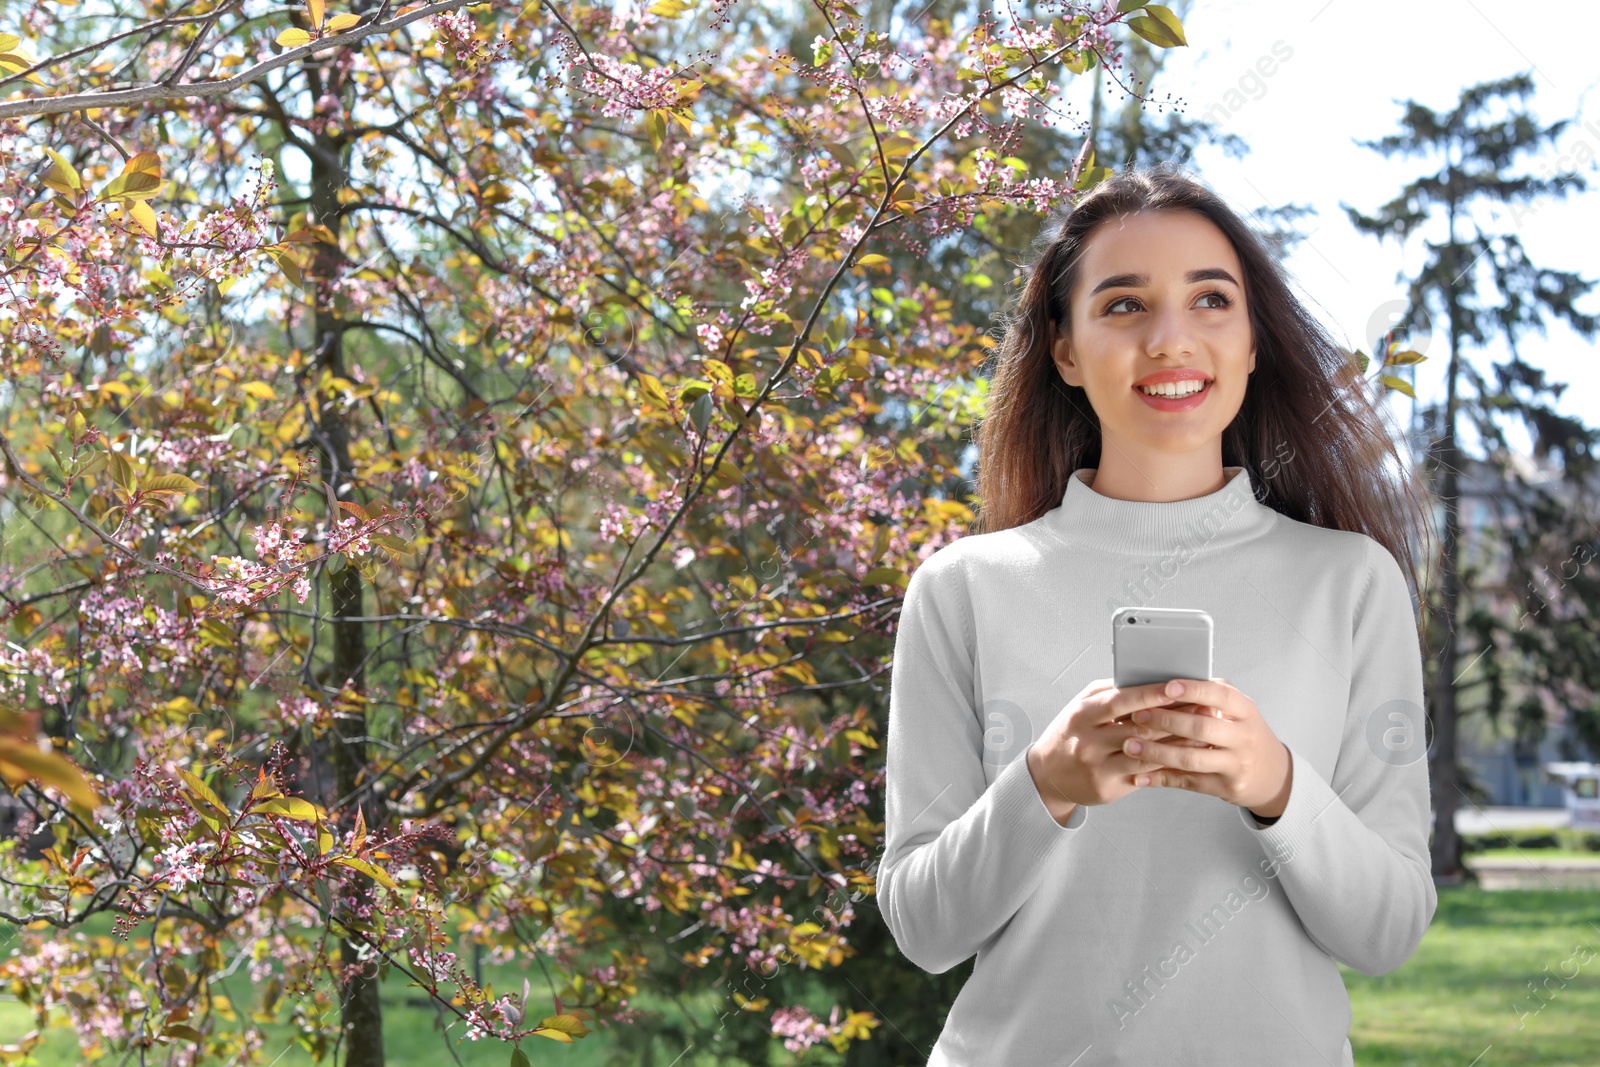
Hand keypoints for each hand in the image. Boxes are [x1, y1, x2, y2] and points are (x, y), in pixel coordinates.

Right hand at [1025, 677, 1207, 821]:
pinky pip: (1145, 776)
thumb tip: (1149, 680)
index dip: (1151, 694)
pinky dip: (1167, 763)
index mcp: (1082, 715)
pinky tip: (1184, 755)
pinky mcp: (1108, 789)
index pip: (1120, 702)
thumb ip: (1111, 694)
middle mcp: (1088, 742)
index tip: (1176, 687)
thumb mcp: (1082, 707)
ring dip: (1178, 743)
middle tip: (1202, 708)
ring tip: (1202, 732)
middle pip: (1139, 729)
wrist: (1047, 774)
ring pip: (1147, 755)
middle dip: (1174, 717)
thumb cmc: (1071, 733)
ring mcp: (1098, 768)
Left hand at [1120, 677, 1292, 816]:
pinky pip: (1188, 782)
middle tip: (1136, 716)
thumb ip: (1211, 695)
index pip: (1220, 695)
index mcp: (1245, 710)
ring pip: (1191, 758)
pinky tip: (1138, 776)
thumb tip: (1167, 680)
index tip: (1167, 687)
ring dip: (1157, 753)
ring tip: (1130, 746)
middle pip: (1201, 728)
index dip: (1193, 690)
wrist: (1273, 774)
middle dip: (1165, 721)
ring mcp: (1236, 764)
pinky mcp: (1226, 787)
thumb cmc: (1243, 733)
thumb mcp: (1238, 711)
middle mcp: (1244, 737)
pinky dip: (1160, 778)